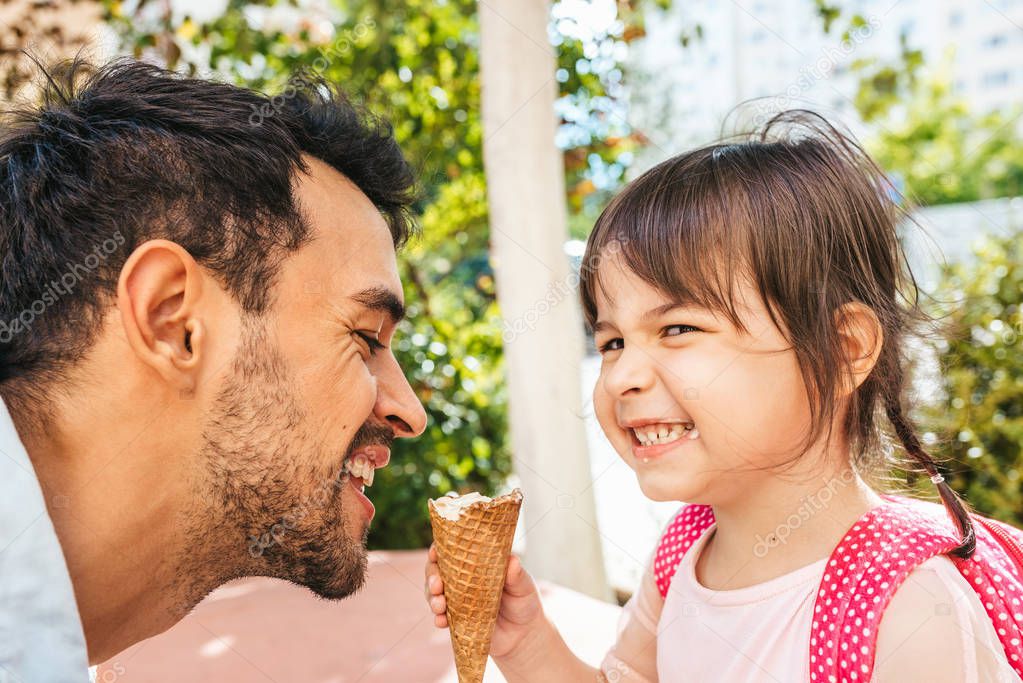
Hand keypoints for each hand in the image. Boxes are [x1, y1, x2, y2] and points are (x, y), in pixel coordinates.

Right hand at [424, 544, 544, 657]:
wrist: (525, 634)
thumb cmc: (524, 601)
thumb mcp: (524, 586)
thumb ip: (517, 575)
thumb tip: (513, 560)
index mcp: (475, 563)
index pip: (451, 550)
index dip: (438, 549)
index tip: (435, 552)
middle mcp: (461, 579)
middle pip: (436, 571)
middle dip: (431, 576)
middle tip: (436, 584)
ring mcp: (457, 600)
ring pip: (434, 594)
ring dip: (431, 598)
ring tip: (439, 604)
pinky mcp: (457, 620)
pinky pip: (441, 618)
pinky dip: (438, 619)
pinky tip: (441, 621)